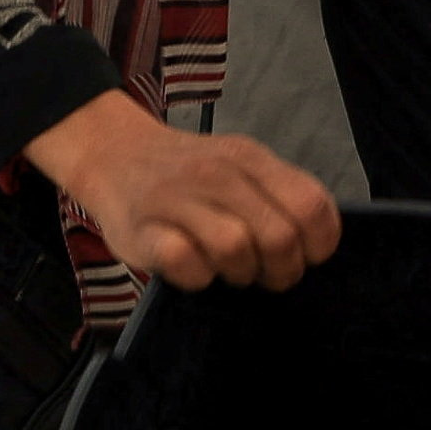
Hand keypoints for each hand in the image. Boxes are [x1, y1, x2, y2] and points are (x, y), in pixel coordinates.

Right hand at [21, 94, 341, 291]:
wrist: (112, 152)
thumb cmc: (184, 173)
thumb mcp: (237, 165)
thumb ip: (276, 194)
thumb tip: (317, 244)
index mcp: (250, 159)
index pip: (312, 206)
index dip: (319, 244)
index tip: (305, 256)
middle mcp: (218, 174)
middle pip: (279, 237)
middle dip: (281, 270)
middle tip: (263, 274)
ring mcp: (179, 200)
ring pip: (235, 248)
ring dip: (238, 273)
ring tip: (225, 270)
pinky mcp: (144, 230)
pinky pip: (185, 263)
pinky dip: (196, 277)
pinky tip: (192, 269)